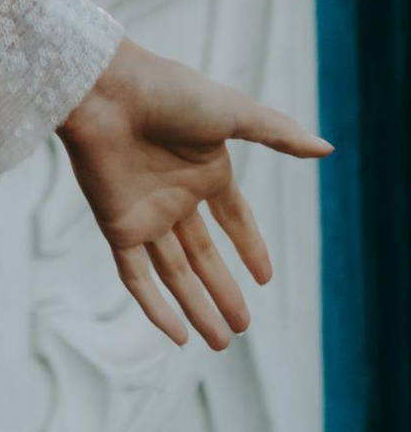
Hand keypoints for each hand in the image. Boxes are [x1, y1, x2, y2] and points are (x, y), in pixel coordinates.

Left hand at [57, 35, 330, 348]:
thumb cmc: (167, 92)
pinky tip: (177, 335)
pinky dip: (155, 307)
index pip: (233, 218)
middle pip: (204, 255)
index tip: (266, 278)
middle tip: (243, 328)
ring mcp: (146, 213)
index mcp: (205, 169)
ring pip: (175, 273)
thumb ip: (277, 133)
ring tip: (221, 342)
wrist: (105, 89)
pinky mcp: (117, 225)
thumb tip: (327, 148)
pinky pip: (136, 275)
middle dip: (224, 291)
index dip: (249, 246)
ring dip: (197, 307)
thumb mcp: (233, 112)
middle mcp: (175, 195)